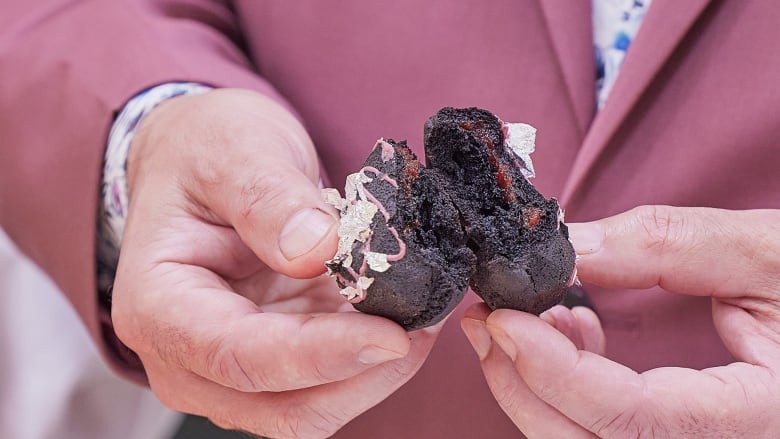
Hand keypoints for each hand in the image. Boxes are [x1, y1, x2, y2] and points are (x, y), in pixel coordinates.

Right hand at [111, 89, 440, 438]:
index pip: (240, 356)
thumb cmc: (205, 151)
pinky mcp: (274, 362)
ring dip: (376, 373)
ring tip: (420, 310)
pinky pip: (331, 384)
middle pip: (283, 408)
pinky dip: (373, 361)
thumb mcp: (232, 150)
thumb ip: (268, 198)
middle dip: (363, 374)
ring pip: (315, 409)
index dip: (322, 355)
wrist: (202, 162)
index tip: (393, 335)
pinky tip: (402, 313)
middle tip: (424, 318)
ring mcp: (231, 369)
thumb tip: (316, 248)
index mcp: (159, 306)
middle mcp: (188, 357)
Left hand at [462, 205, 779, 437]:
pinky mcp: (691, 436)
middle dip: (523, 386)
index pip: (635, 422)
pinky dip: (574, 388)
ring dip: (543, 386)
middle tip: (488, 319)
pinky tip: (574, 331)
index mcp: (763, 423)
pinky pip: (612, 434)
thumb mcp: (772, 253)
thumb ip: (670, 247)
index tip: (503, 319)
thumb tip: (568, 246)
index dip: (557, 373)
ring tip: (535, 314)